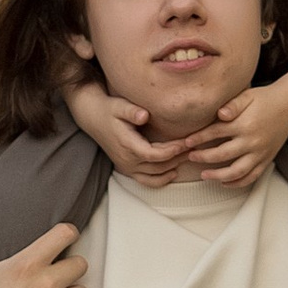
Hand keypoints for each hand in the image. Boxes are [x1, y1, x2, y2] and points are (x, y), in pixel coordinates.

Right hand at [68, 78, 187, 187]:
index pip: (154, 154)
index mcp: (127, 145)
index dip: (172, 150)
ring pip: (155, 175)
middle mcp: (127, 160)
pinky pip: (146, 181)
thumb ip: (131, 111)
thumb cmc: (109, 109)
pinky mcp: (127, 169)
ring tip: (189, 156)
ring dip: (173, 167)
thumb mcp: (119, 106)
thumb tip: (144, 116)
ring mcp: (127, 166)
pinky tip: (174, 172)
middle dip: (178, 157)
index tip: (186, 142)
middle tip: (195, 147)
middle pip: (159, 165)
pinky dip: (161, 180)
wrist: (92, 117)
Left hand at [186, 75, 287, 190]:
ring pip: (237, 171)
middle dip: (203, 157)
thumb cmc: (265, 99)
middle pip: (222, 155)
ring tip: (204, 175)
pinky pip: (251, 177)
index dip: (198, 138)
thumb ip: (232, 105)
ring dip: (218, 176)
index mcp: (244, 124)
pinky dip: (237, 183)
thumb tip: (219, 114)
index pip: (215, 133)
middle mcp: (252, 141)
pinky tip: (224, 183)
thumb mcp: (247, 96)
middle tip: (191, 157)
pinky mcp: (267, 159)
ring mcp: (260, 153)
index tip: (186, 142)